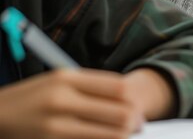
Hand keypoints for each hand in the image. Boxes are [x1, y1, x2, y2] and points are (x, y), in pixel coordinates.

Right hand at [0, 69, 142, 138]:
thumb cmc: (33, 98)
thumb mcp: (59, 82)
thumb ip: (91, 87)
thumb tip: (128, 100)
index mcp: (67, 78)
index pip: (118, 88)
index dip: (134, 100)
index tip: (138, 107)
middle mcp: (62, 101)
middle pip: (119, 113)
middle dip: (134, 122)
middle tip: (138, 125)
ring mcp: (55, 126)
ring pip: (109, 135)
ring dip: (122, 136)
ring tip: (123, 135)